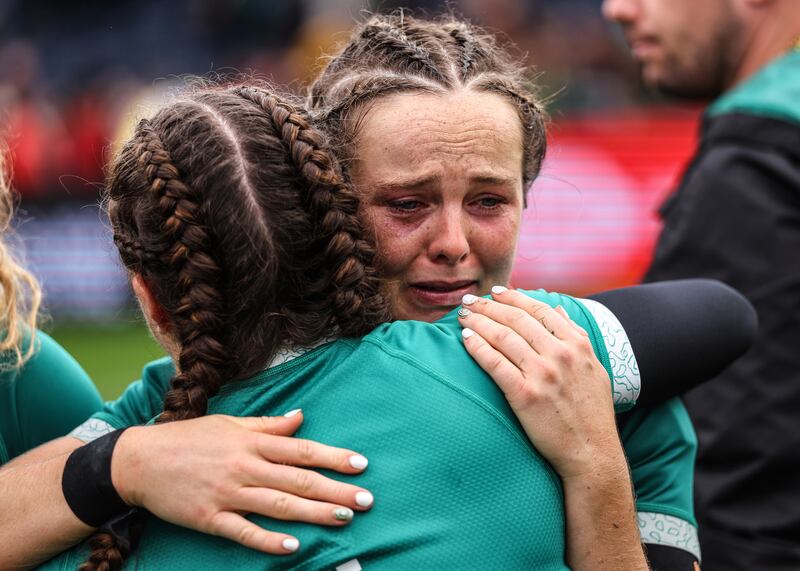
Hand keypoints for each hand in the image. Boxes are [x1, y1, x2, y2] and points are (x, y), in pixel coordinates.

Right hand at [112, 412, 372, 553]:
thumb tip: (301, 416)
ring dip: (314, 513)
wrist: (139, 461)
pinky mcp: (210, 518)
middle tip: (366, 500)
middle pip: (298, 480)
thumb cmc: (189, 438)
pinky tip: (294, 545)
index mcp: (252, 443)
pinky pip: (244, 531)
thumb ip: (269, 424)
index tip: (361, 465)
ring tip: (343, 519)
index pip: (302, 450)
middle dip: (335, 490)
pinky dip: (268, 539)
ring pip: (279, 505)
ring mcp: (228, 494)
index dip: (334, 457)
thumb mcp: (230, 423)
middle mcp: (245, 467)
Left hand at [457, 288, 625, 479]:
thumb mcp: (594, 368)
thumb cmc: (592, 412)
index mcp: (577, 345)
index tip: (495, 292)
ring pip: (503, 337)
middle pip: (517, 320)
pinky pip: (495, 363)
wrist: (591, 453)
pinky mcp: (525, 395)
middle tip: (470, 301)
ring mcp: (543, 374)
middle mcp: (561, 355)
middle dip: (489, 306)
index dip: (513, 298)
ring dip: (479, 322)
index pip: (539, 310)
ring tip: (462, 317)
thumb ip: (576, 335)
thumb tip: (559, 309)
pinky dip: (478, 347)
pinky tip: (466, 339)